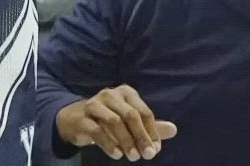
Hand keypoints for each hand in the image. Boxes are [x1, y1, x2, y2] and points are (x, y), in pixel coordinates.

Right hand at [56, 85, 176, 161]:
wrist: (74, 119)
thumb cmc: (107, 119)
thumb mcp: (130, 122)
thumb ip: (150, 126)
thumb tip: (174, 129)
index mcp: (125, 93)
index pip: (143, 111)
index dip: (151, 132)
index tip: (155, 149)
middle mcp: (110, 94)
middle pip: (130, 115)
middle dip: (141, 136)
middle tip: (147, 155)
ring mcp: (94, 104)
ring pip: (114, 121)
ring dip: (126, 141)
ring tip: (132, 157)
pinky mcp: (82, 117)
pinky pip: (97, 130)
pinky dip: (109, 144)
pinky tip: (117, 154)